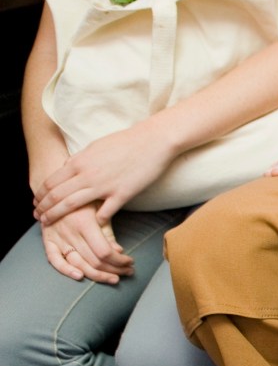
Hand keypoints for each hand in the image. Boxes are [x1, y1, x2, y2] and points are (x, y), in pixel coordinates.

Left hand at [34, 125, 174, 224]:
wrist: (152, 141)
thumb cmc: (125, 141)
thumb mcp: (95, 146)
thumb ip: (79, 159)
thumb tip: (67, 167)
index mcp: (79, 162)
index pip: (51, 182)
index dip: (40, 195)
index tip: (36, 203)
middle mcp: (87, 175)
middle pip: (57, 196)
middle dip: (44, 208)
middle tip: (38, 217)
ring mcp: (104, 186)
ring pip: (72, 205)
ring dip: (58, 216)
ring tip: (50, 223)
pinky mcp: (122, 194)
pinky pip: (104, 213)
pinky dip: (96, 221)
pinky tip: (94, 225)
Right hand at [40, 203, 132, 283]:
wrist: (58, 189)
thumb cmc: (85, 198)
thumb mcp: (100, 208)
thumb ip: (107, 231)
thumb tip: (118, 252)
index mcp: (85, 223)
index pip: (104, 252)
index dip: (120, 261)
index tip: (131, 262)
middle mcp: (70, 232)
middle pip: (94, 261)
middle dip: (115, 270)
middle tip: (128, 272)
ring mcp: (57, 238)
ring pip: (78, 264)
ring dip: (98, 275)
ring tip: (113, 278)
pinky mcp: (47, 240)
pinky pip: (53, 260)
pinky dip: (66, 270)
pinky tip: (80, 277)